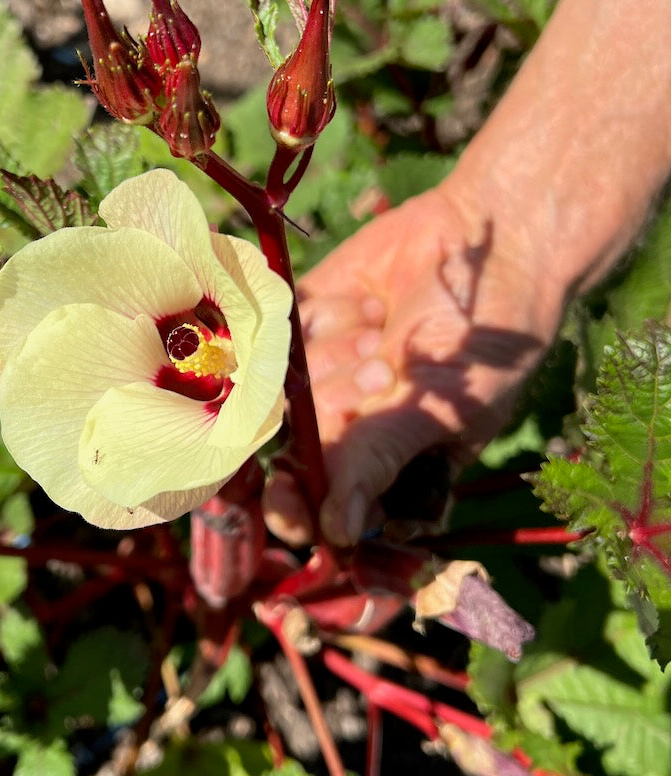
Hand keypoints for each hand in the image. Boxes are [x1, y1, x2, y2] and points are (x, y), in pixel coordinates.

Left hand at [265, 182, 562, 544]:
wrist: (495, 243)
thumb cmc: (488, 341)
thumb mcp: (442, 409)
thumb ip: (380, 459)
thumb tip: (338, 532)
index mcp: (382, 465)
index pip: (317, 506)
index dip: (292, 507)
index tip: (287, 493)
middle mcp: (344, 423)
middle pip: (288, 444)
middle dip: (330, 409)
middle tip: (381, 372)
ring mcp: (321, 368)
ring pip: (282, 385)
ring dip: (333, 358)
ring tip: (384, 332)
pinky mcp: (307, 314)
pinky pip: (280, 330)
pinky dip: (323, 318)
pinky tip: (368, 302)